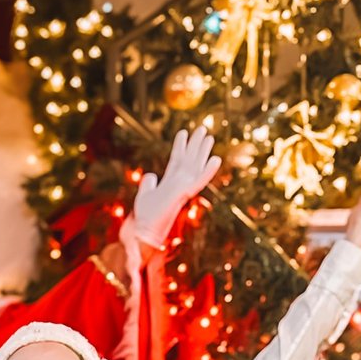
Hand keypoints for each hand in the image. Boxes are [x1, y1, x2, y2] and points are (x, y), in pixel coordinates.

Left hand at [128, 126, 221, 251]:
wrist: (145, 230)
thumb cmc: (145, 216)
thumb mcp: (144, 194)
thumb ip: (148, 183)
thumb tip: (150, 175)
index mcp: (170, 182)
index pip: (176, 160)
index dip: (180, 146)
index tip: (183, 132)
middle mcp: (179, 183)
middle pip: (189, 160)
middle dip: (195, 145)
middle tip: (202, 129)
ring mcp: (183, 188)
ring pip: (195, 166)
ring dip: (202, 152)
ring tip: (209, 137)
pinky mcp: (184, 195)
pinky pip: (199, 181)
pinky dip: (208, 171)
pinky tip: (216, 159)